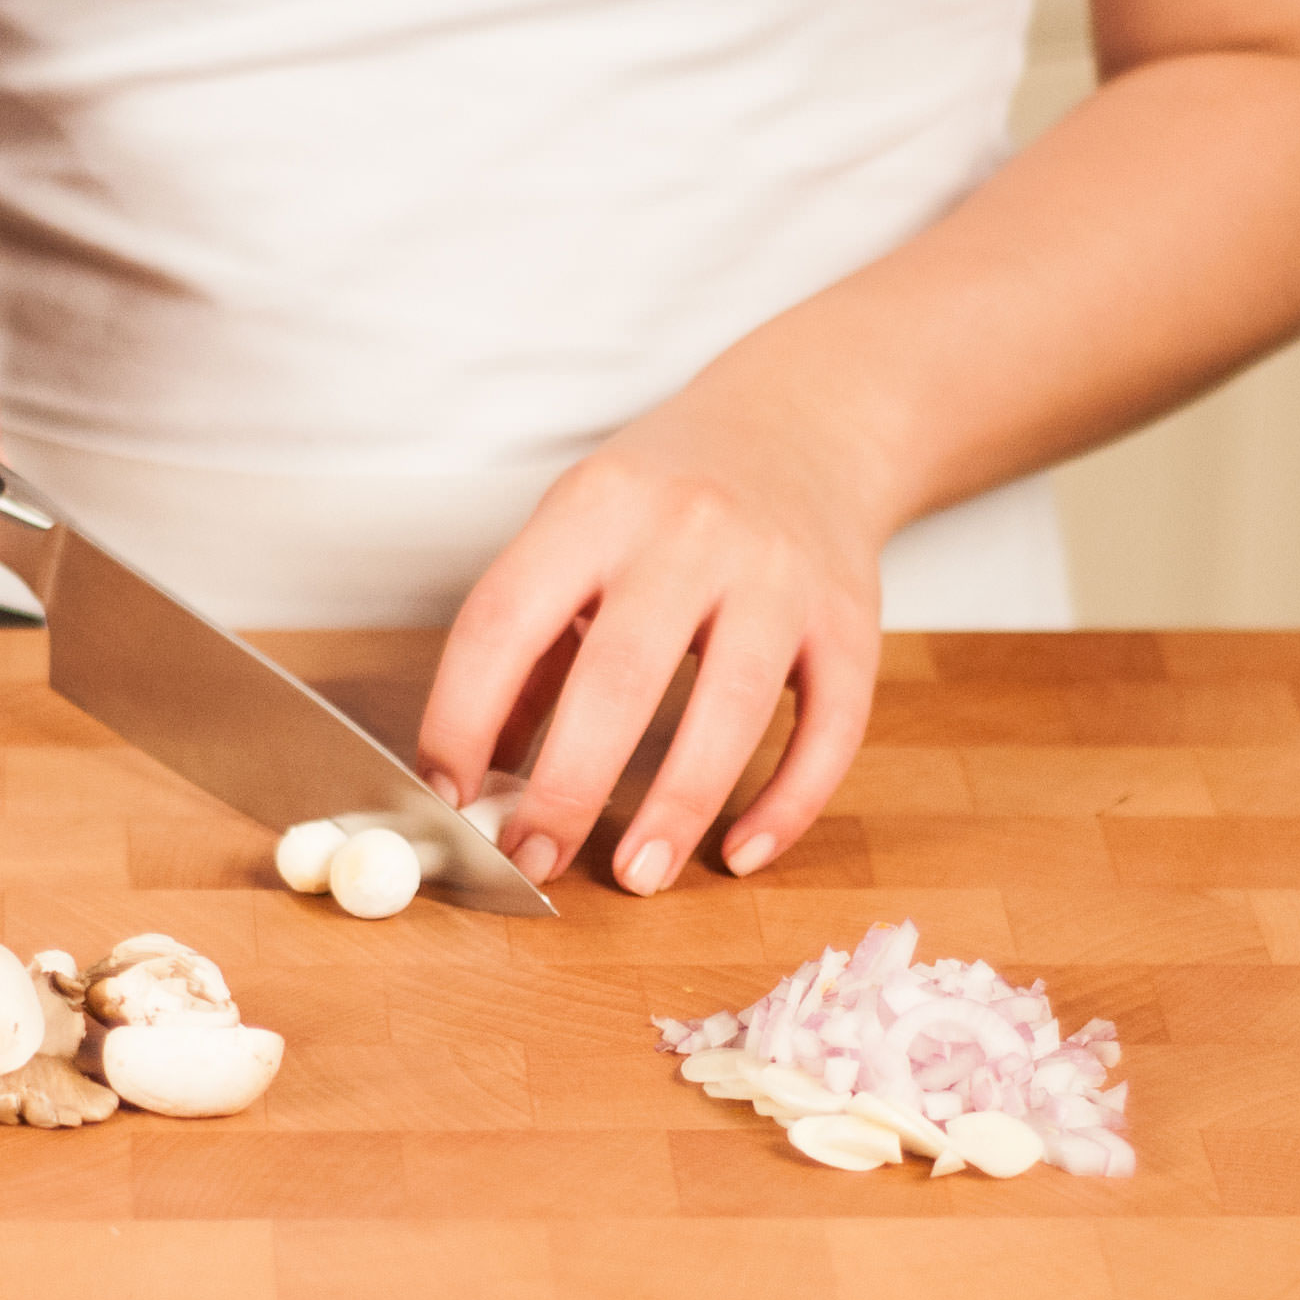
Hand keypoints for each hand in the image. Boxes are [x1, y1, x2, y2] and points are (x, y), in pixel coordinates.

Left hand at [416, 373, 895, 894]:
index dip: (461, 716)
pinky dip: (787, 803)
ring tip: (636, 875)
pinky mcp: (853, 622)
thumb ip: (529, 648)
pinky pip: (829, 728)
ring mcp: (781, 576)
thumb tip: (471, 772)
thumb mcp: (577, 533)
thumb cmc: (669, 497)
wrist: (809, 423)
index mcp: (596, 507)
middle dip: (568, 786)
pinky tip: (740, 853)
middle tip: (533, 860)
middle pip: (620, 675)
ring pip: (733, 708)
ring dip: (678, 807)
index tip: (445, 795)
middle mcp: (690, 533)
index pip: (506, 620)